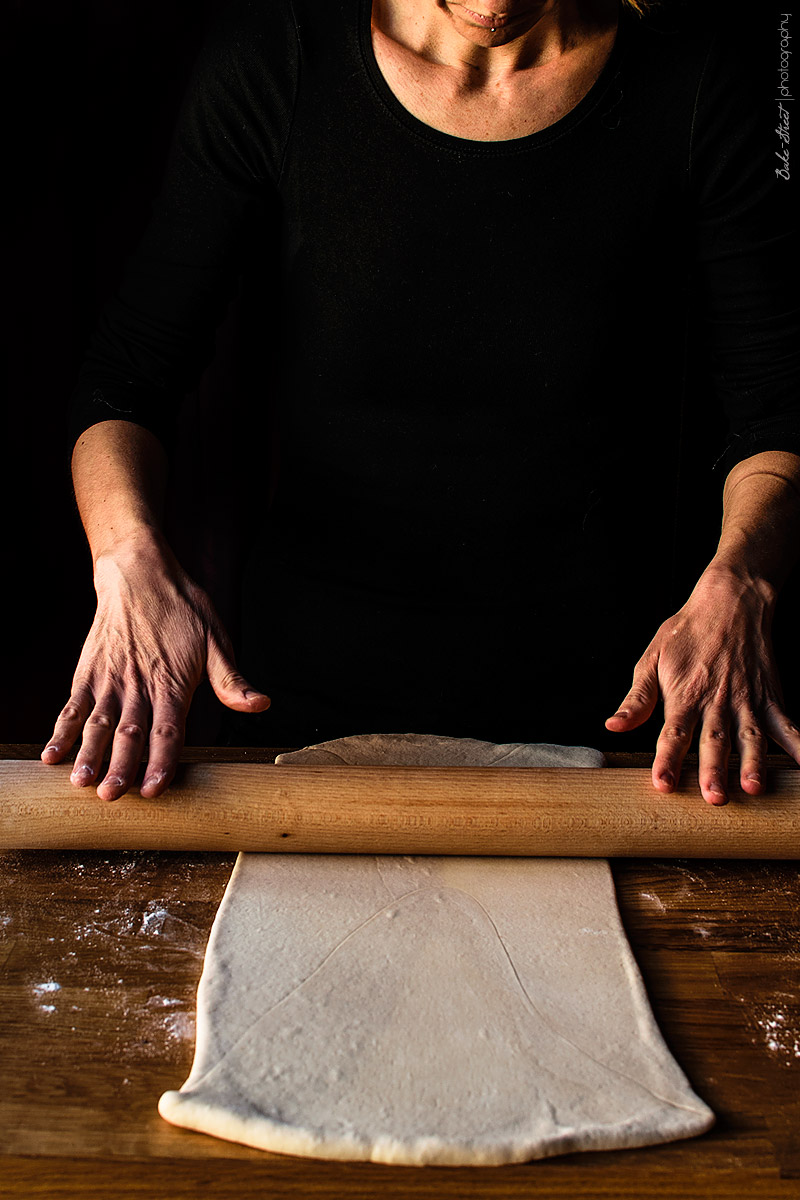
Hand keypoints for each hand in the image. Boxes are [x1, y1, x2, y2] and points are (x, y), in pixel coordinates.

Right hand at [41, 534, 269, 799]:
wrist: (139, 574)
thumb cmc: (182, 609)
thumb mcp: (215, 640)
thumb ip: (231, 680)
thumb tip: (261, 705)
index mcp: (172, 683)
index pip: (167, 731)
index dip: (161, 762)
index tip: (153, 789)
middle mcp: (139, 686)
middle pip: (129, 733)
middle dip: (120, 767)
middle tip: (111, 796)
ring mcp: (110, 680)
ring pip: (98, 723)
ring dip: (88, 754)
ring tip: (80, 782)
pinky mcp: (88, 672)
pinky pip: (73, 706)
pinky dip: (62, 730)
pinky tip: (51, 755)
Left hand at [605, 564, 799, 803]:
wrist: (730, 603)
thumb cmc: (686, 634)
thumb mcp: (652, 659)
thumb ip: (637, 698)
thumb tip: (614, 726)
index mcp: (685, 694)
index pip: (673, 733)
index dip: (667, 760)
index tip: (663, 785)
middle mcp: (716, 701)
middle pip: (714, 740)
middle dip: (714, 770)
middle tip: (714, 798)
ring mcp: (747, 701)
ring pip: (751, 737)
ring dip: (753, 763)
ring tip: (755, 788)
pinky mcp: (771, 698)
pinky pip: (787, 726)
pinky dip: (798, 746)